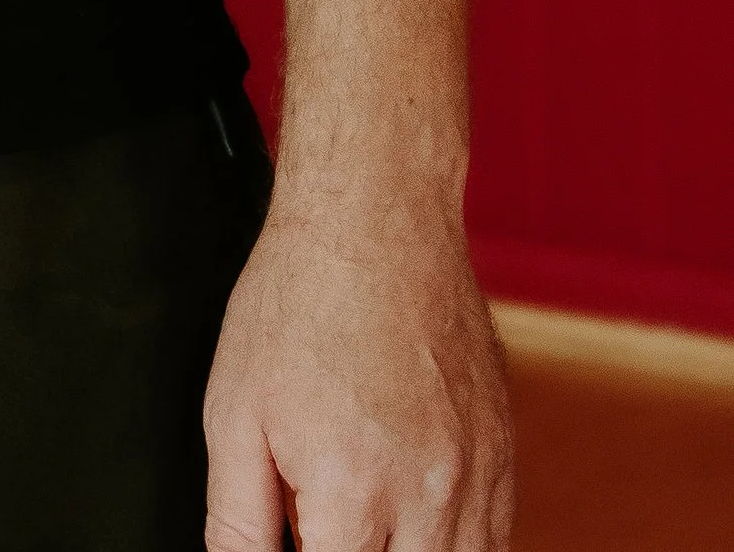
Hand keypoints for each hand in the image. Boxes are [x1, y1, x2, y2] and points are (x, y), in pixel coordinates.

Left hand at [203, 191, 512, 550]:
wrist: (375, 218)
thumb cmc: (299, 300)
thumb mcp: (233, 414)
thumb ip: (237, 522)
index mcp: (353, 489)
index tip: (302, 537)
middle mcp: (428, 494)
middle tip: (329, 526)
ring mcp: (477, 475)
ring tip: (367, 523)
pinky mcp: (503, 452)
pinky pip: (495, 539)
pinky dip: (455, 547)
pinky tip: (414, 525)